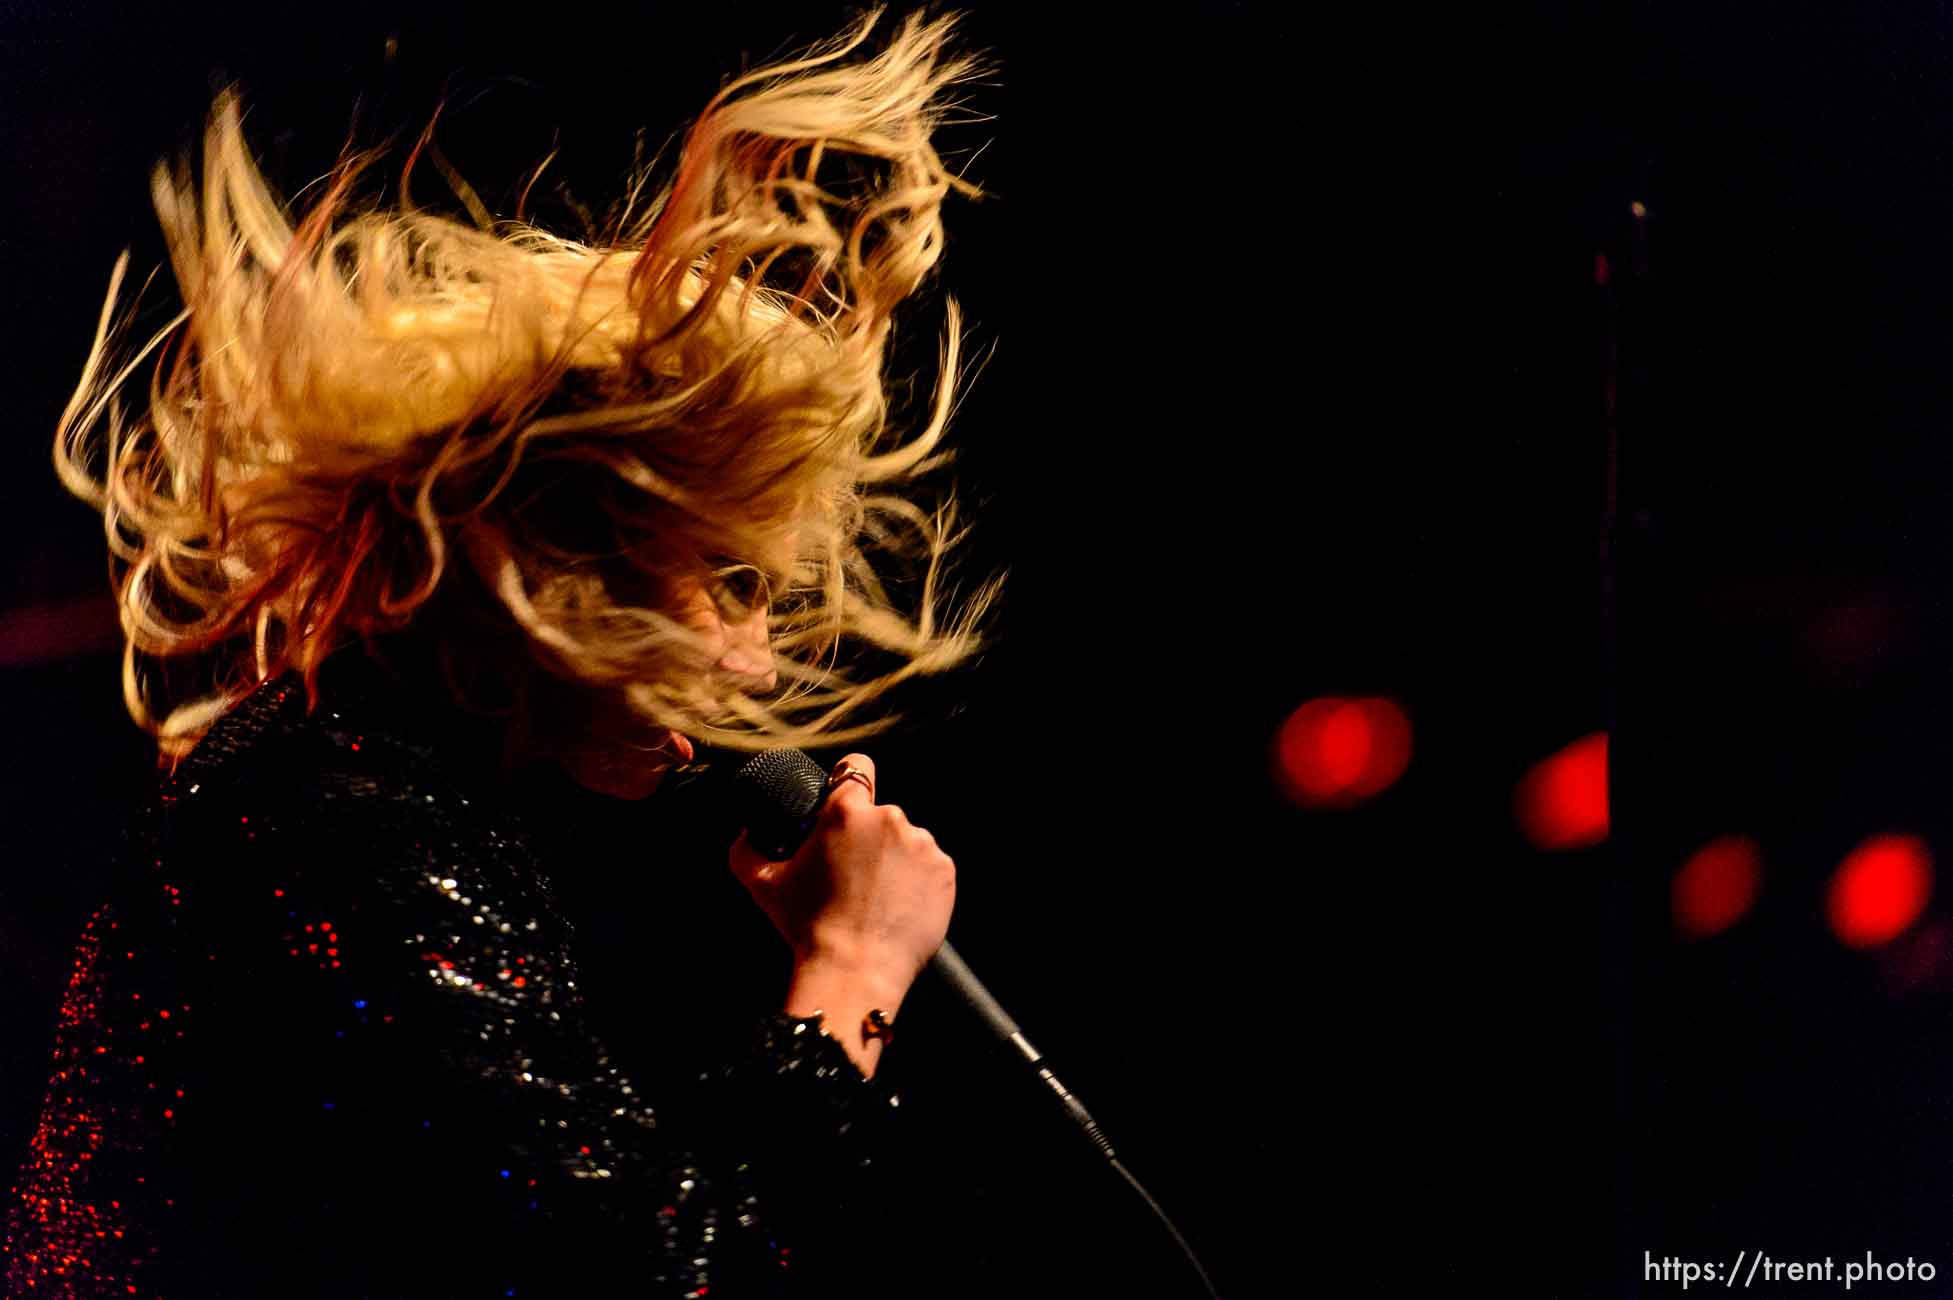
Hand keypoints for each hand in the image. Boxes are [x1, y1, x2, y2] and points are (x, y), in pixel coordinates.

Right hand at [728, 752, 955, 999]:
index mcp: (847, 812)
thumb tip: (746, 833)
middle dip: (868, 837)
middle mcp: (890, 819)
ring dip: (894, 859)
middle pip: (880, 815)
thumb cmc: (807, 927)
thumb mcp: (762, 885)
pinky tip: (897, 906)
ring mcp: (922, 844)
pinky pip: (930, 866)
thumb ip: (746, 850)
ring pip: (907, 841)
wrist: (855, 971)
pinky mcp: (945, 871)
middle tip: (852, 875)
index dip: (848, 780)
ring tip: (876, 898)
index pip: (856, 768)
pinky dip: (918, 881)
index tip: (846, 802)